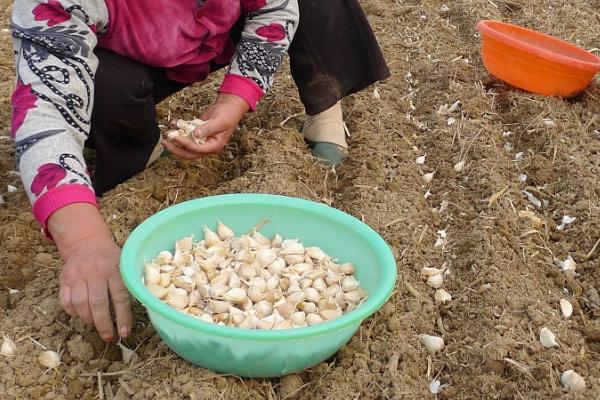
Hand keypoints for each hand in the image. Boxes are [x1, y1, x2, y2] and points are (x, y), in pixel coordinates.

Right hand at [49, 203, 131, 341]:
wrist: (86, 242)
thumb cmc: (111, 258)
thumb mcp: (124, 264)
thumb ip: (129, 282)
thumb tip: (142, 306)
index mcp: (114, 269)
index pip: (120, 297)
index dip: (123, 317)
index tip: (125, 333)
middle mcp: (95, 272)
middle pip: (98, 303)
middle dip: (103, 324)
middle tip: (108, 336)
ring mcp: (77, 275)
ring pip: (80, 304)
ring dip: (88, 319)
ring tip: (95, 325)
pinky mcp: (64, 279)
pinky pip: (65, 301)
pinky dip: (72, 312)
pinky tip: (81, 315)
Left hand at [162, 93, 248, 159]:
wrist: (228, 107)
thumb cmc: (228, 115)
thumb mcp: (219, 122)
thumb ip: (208, 128)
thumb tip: (196, 134)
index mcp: (214, 146)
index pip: (197, 149)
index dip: (186, 145)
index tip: (176, 138)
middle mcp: (206, 145)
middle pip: (189, 153)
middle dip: (176, 149)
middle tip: (165, 143)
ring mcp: (201, 139)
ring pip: (185, 145)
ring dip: (175, 141)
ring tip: (166, 134)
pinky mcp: (197, 132)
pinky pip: (186, 134)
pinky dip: (179, 130)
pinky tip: (174, 123)